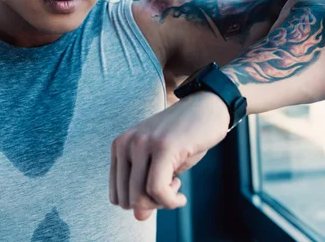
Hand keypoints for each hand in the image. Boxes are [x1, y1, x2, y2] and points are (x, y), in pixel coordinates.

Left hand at [109, 91, 229, 220]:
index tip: (158, 191)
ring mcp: (143, 143)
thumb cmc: (185, 137)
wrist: (207, 107)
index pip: (117, 195)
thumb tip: (138, 218)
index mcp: (119, 146)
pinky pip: (157, 190)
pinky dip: (170, 202)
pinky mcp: (163, 146)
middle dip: (151, 204)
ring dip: (162, 203)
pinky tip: (181, 194)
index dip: (139, 203)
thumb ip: (145, 189)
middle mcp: (126, 143)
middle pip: (127, 199)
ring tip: (176, 188)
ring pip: (140, 197)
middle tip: (170, 190)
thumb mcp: (161, 166)